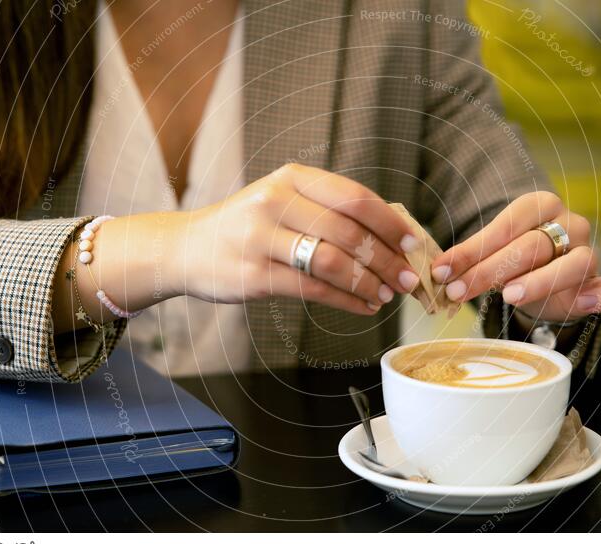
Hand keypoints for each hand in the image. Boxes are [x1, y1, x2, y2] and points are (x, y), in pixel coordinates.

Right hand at [174, 163, 420, 314]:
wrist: (187, 248)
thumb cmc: (247, 225)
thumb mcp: (282, 200)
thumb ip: (328, 209)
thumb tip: (391, 231)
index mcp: (291, 179)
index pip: (354, 197)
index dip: (390, 223)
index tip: (412, 243)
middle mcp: (275, 202)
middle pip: (348, 232)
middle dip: (386, 259)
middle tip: (407, 278)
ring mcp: (261, 239)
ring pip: (332, 263)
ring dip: (369, 283)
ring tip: (387, 295)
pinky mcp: (253, 275)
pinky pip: (312, 290)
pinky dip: (346, 301)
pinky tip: (364, 307)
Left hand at [430, 191, 600, 321]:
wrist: (550, 281)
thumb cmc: (516, 262)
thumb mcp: (492, 254)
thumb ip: (471, 258)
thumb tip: (438, 273)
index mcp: (540, 206)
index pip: (506, 224)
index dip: (473, 248)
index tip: (442, 271)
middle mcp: (569, 224)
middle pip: (532, 246)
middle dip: (491, 270)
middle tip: (459, 291)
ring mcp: (590, 253)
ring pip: (575, 263)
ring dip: (540, 281)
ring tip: (510, 296)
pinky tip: (582, 304)